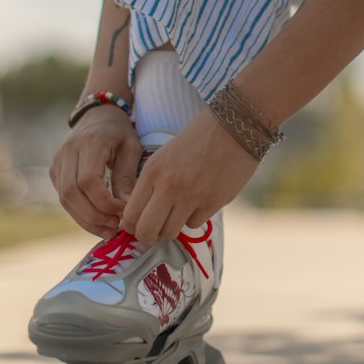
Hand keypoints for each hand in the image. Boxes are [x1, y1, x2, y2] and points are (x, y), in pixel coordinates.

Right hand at [49, 106, 141, 237]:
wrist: (97, 115)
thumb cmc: (119, 132)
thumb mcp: (131, 148)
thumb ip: (127, 178)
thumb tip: (128, 210)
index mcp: (89, 142)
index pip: (88, 180)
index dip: (104, 202)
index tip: (123, 213)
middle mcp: (68, 151)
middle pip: (71, 193)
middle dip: (93, 216)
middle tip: (114, 229)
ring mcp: (57, 161)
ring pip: (64, 199)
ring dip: (85, 219)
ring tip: (107, 230)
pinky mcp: (54, 171)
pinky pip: (64, 197)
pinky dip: (79, 213)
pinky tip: (97, 221)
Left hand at [120, 106, 259, 243]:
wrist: (233, 126)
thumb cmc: (196, 139)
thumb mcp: (165, 156)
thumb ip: (153, 183)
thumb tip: (142, 214)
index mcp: (152, 171)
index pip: (130, 215)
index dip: (132, 225)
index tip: (140, 223)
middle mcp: (168, 186)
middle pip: (146, 232)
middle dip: (148, 236)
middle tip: (155, 229)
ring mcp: (191, 196)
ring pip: (170, 233)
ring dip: (173, 225)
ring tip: (180, 210)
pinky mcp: (212, 202)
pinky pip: (194, 223)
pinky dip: (195, 216)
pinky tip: (201, 199)